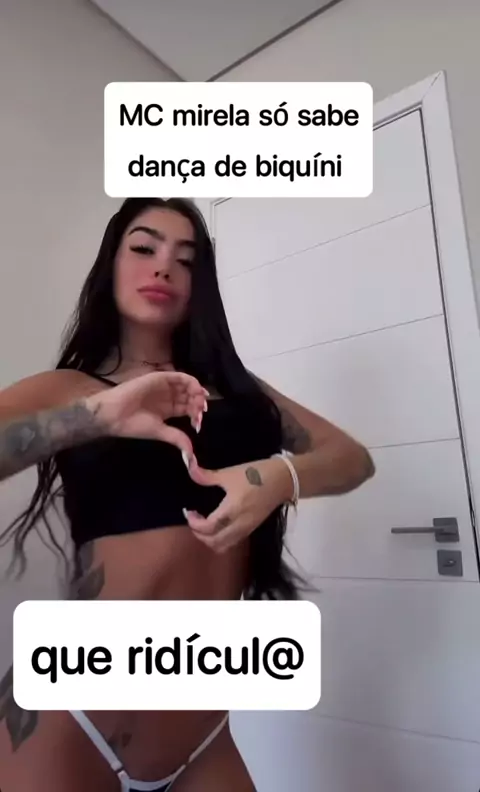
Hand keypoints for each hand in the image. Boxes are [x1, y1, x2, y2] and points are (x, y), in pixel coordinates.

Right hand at [85, 371, 207, 459]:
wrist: (114, 415)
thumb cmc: (134, 425)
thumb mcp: (160, 432)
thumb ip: (178, 439)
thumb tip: (192, 455)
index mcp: (168, 409)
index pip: (188, 408)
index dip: (196, 415)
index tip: (198, 424)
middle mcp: (168, 396)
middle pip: (190, 396)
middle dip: (198, 404)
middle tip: (200, 413)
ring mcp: (165, 386)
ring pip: (188, 386)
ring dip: (197, 393)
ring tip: (198, 403)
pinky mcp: (160, 377)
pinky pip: (180, 376)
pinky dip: (191, 383)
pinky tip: (195, 392)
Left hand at [183, 457, 293, 552]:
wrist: (284, 480)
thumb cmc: (257, 474)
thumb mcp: (230, 473)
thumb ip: (207, 476)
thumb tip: (189, 468)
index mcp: (232, 510)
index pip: (208, 527)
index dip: (194, 523)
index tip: (189, 512)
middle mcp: (239, 524)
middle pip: (214, 542)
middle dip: (200, 534)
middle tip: (194, 519)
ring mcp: (247, 529)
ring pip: (223, 546)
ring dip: (210, 540)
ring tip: (204, 524)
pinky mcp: (251, 529)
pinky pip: (232, 542)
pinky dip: (221, 539)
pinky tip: (218, 524)